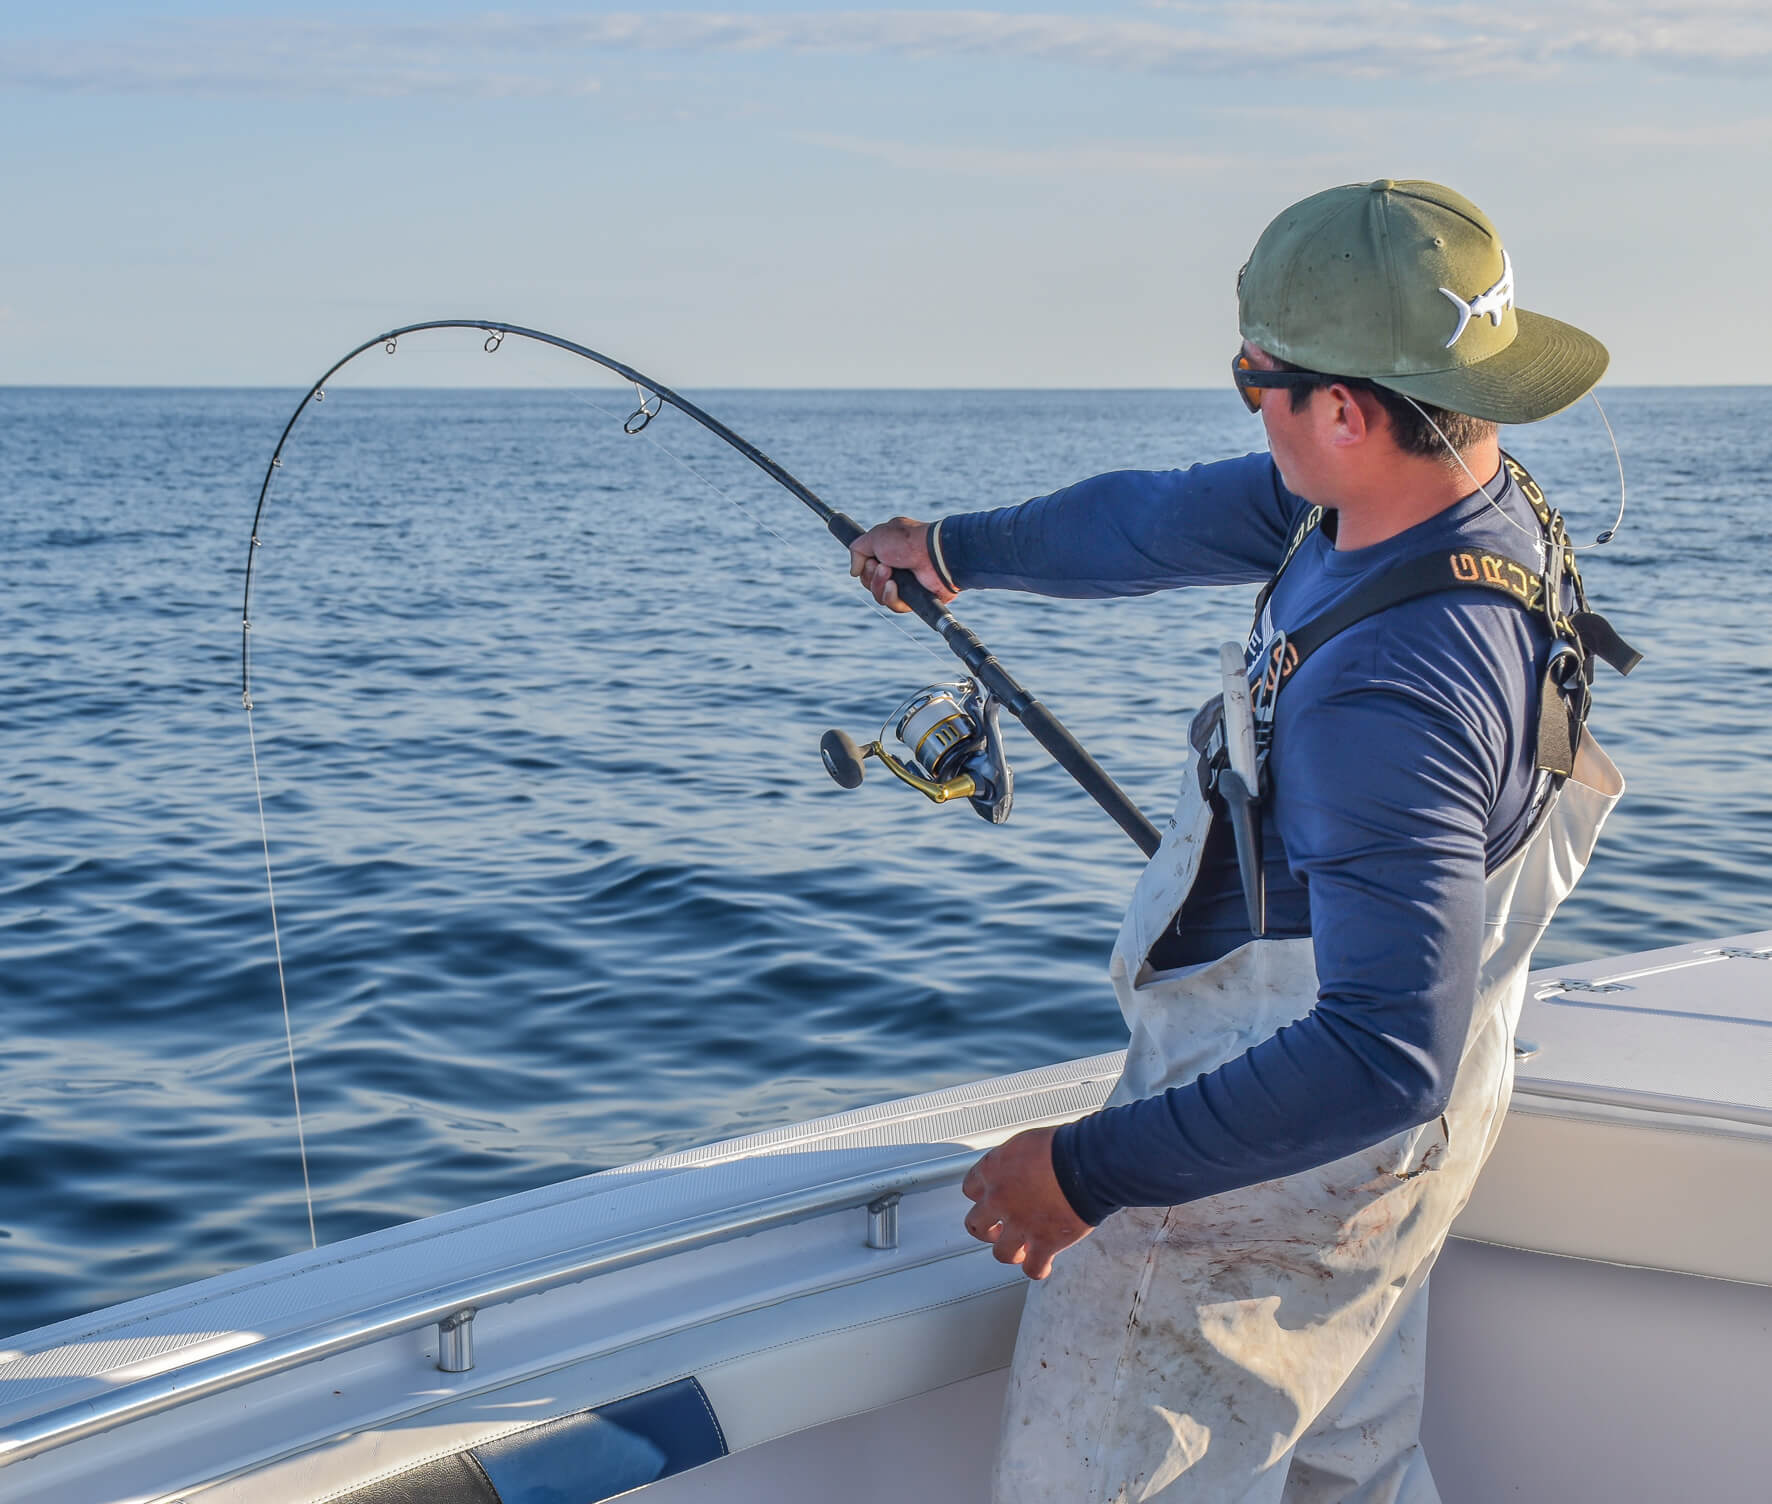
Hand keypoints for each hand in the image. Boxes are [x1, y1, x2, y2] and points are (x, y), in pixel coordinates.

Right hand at [848, 517, 958, 613]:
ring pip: (879, 595)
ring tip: (889, 573)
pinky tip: (893, 586)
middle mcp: (897, 567)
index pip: (867, 566)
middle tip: (882, 565)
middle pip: (869, 583)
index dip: (864, 566)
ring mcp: (906, 584)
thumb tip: (854, 572)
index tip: (869, 560)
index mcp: (889, 551)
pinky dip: (890, 596)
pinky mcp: (914, 599)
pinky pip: (893, 605)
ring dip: (878, 585)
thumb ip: (857, 550)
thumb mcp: (875, 536)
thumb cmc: (908, 541)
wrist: (934, 554)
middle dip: (870, 576)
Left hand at [961, 1127, 1093, 1280]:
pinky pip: (1033, 1268)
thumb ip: (1011, 1160)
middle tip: (998, 1228)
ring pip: (1001, 1253)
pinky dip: (1038, 1269)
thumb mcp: (1025, 1143)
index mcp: (993, 1171)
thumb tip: (1014, 1167)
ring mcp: (1019, 1224)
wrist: (1086, 1164)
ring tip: (1021, 1249)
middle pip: (976, 1225)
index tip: (989, 1198)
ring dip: (1010, 1251)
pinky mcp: (1043, 1243)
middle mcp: (999, 1199)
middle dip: (987, 1229)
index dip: (982, 1196)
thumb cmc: (1062, 1147)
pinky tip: (1043, 1264)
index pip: (970, 1189)